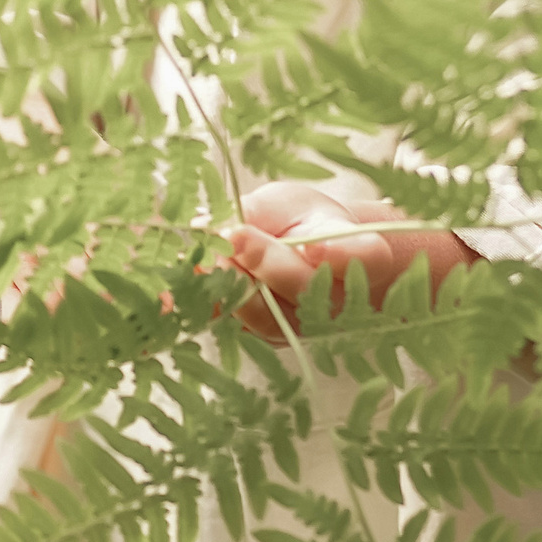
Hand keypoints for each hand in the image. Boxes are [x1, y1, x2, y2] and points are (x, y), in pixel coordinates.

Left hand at [225, 181, 475, 340]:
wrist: (305, 256)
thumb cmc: (303, 221)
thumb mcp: (289, 203)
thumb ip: (259, 213)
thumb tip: (211, 226)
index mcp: (362, 255)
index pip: (363, 258)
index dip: (340, 255)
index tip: (314, 245)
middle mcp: (339, 300)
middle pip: (306, 288)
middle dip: (265, 263)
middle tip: (233, 236)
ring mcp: (305, 327)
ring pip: (269, 319)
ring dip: (232, 289)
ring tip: (206, 260)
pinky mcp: (269, 338)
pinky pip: (237, 327)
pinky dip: (207, 308)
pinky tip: (179, 292)